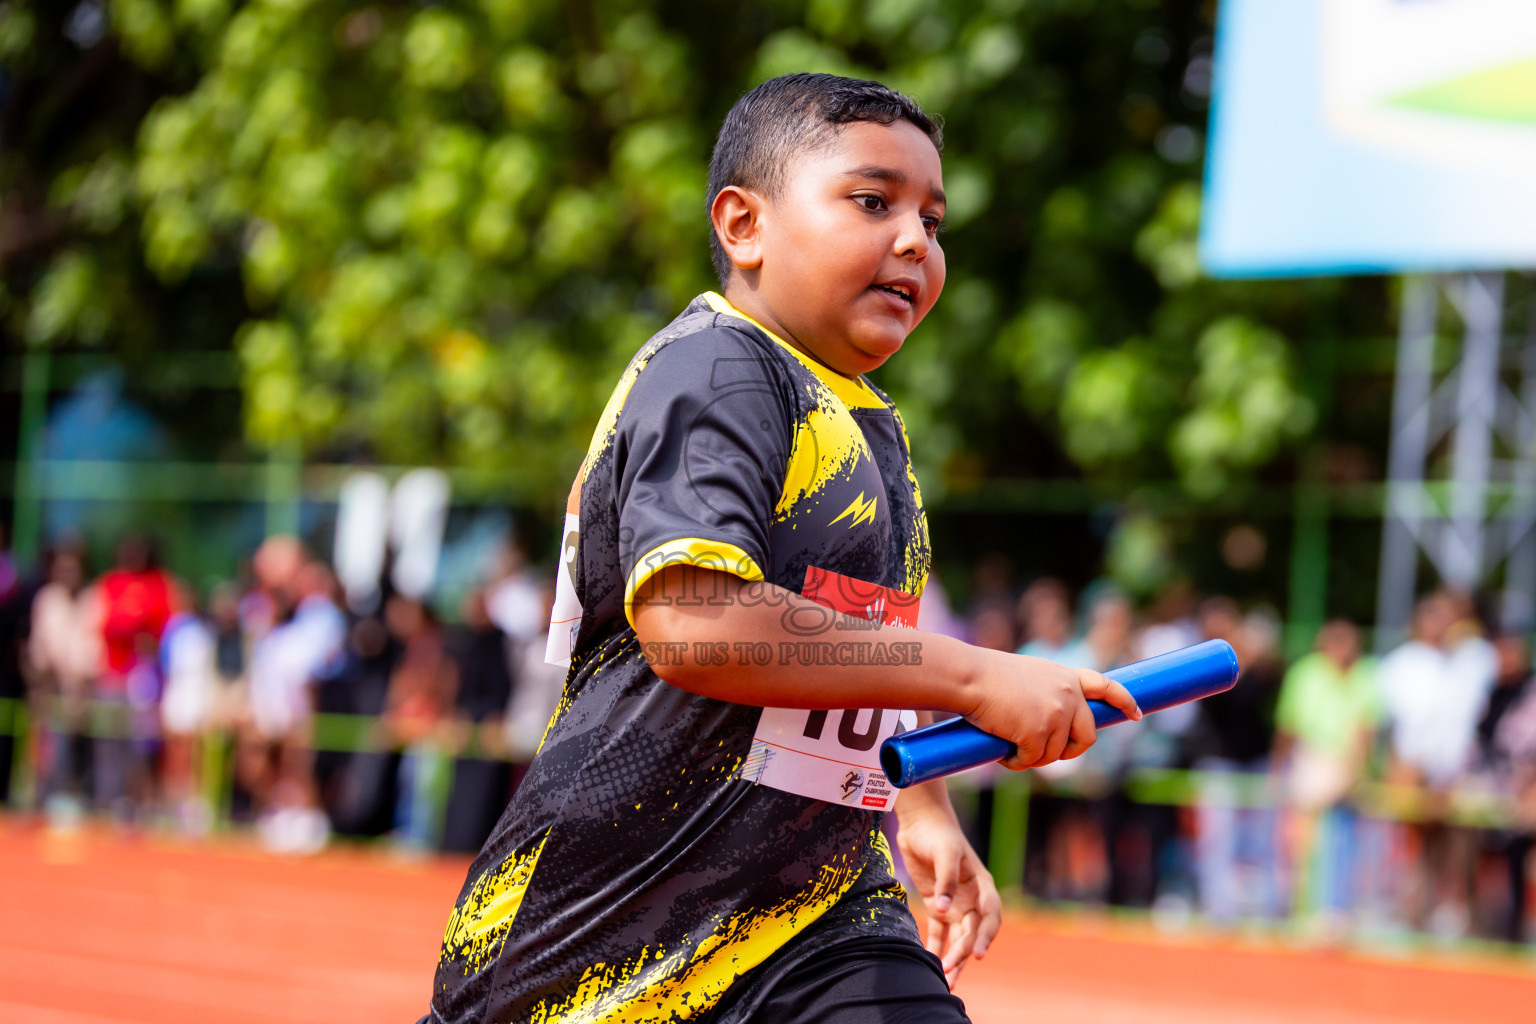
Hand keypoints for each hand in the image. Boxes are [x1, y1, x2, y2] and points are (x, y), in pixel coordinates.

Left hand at [897, 808, 1000, 987]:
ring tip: (946, 981)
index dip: (986, 936)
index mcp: (982, 885)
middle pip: (972, 931)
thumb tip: (943, 910)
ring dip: (953, 958)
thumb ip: (946, 880)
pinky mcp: (937, 905)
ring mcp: (955, 904)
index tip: (978, 954)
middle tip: (951, 972)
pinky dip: (936, 948)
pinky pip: (939, 932)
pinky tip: (931, 965)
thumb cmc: (938, 834)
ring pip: (958, 937)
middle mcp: (972, 899)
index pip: (989, 916)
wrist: (921, 821)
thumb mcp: (945, 853)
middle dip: (964, 953)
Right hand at [963, 649, 1140, 770]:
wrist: (968, 676)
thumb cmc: (987, 675)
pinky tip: (1003, 752)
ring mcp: (1056, 714)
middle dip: (1069, 752)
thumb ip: (1048, 693)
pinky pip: (1032, 760)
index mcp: (1066, 677)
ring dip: (1032, 757)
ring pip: (1054, 754)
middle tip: (1044, 753)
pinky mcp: (1039, 733)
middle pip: (1086, 737)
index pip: (1105, 686)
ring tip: (1009, 746)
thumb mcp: (1029, 676)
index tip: (1135, 714)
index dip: (1123, 700)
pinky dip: (1017, 762)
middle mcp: (1068, 694)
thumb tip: (1050, 724)